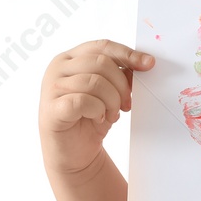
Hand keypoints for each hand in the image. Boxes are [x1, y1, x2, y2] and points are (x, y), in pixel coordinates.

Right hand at [40, 40, 153, 176]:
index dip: (127, 54)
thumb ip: (119, 75)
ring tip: (112, 114)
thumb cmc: (88, 119)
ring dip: (111, 101)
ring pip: (94, 82)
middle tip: (127, 104)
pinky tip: (98, 119)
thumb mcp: (108, 93)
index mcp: (70, 58)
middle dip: (121, 84)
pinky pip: (83, 101)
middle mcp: (57, 68)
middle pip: (100, 62)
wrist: (73, 154)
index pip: (102, 46)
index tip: (149, 64)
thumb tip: (143, 64)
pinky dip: (98, 111)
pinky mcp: (52, 109)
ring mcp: (51, 87)